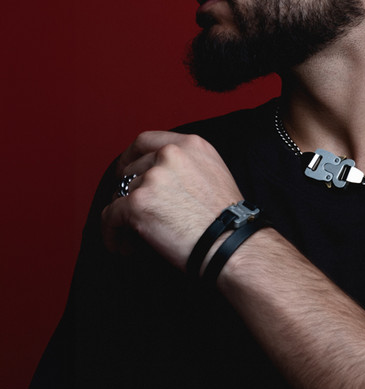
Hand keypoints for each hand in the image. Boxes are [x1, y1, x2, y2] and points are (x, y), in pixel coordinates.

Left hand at [101, 131, 242, 269]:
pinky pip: (109, 218)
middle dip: (129, 194)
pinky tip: (124, 247)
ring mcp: (152, 177)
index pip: (145, 141)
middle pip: (130, 170)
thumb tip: (156, 175)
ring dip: (123, 217)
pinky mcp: (137, 203)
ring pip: (119, 195)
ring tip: (135, 237)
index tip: (125, 172)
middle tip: (136, 215)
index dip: (129, 158)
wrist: (231, 242)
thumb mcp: (212, 172)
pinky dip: (112, 235)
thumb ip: (185, 164)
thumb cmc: (227, 218)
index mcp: (190, 144)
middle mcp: (170, 154)